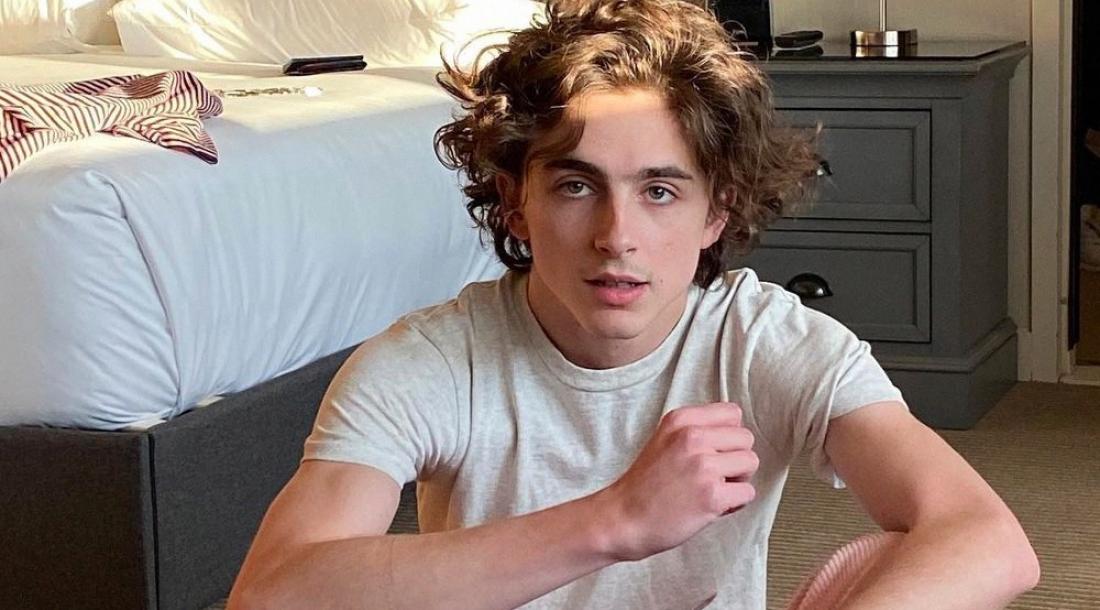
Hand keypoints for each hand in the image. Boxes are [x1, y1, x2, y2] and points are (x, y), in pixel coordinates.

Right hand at [594, 402, 757, 561]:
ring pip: (750, 463)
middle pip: (746, 438)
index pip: (733, 413)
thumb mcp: (665, 440)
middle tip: (713, 476)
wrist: (623, 518)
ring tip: (711, 490)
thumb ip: (696, 431)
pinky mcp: (711, 494)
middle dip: (735, 459)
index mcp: (681, 420)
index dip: (729, 436)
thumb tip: (736, 433)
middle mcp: (693, 437)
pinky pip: (748, 493)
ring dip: (738, 481)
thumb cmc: (646, 484)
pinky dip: (734, 504)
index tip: (713, 452)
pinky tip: (711, 507)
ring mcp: (703, 465)